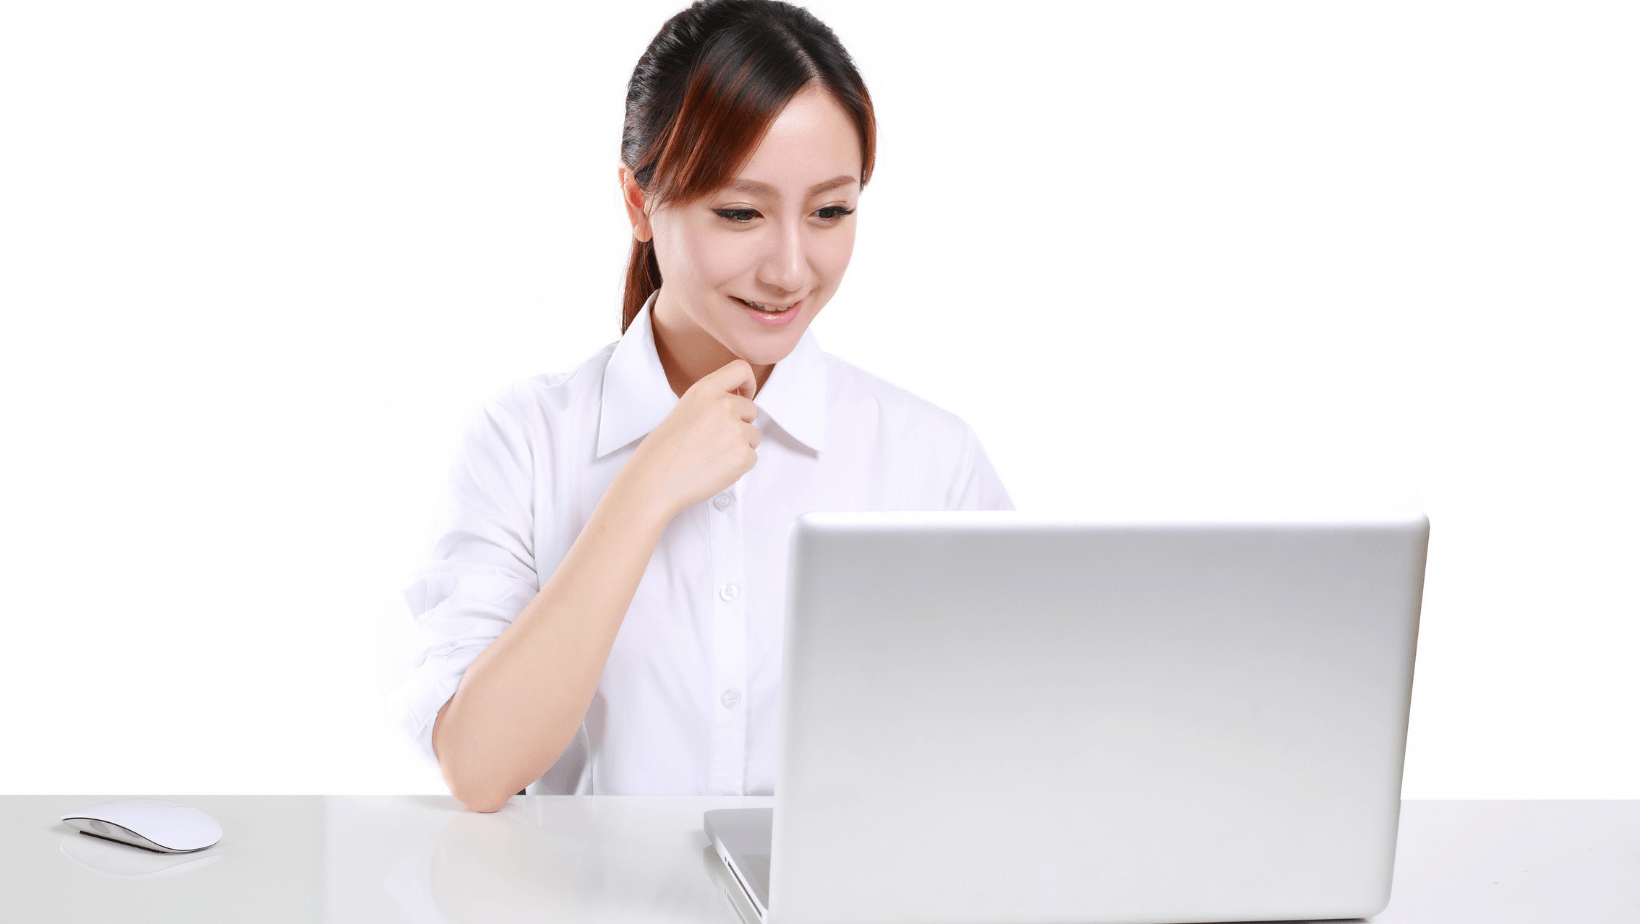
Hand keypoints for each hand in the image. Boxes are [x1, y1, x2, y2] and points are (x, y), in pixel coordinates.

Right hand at [622, 359, 760, 518]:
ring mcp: (735, 431)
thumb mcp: (684, 410)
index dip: (747, 383)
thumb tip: (736, 404)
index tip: (744, 394)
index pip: (741, 369)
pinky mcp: (742, 456)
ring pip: (753, 436)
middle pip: (751, 409)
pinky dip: (738, 466)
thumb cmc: (662, 451)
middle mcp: (723, 405)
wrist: (654, 482)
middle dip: (740, 423)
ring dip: (739, 446)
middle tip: (715, 440)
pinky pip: (752, 458)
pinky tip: (714, 469)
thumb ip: (711, 402)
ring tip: (710, 456)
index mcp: (705, 390)